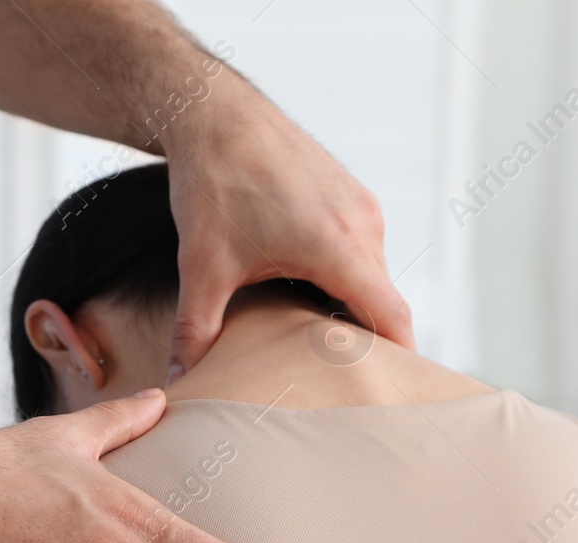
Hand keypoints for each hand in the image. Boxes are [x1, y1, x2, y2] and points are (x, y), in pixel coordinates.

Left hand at [161, 83, 415, 375]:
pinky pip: (362, 249)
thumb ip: (195, 332)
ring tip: (320, 343)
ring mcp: (361, 205)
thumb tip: (178, 385)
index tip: (394, 394)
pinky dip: (345, 276)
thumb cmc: (214, 184)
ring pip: (371, 275)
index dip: (400, 360)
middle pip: (381, 301)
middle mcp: (363, 224)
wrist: (215, 113)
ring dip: (352, 306)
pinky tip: (309, 294)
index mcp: (339, 247)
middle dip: (366, 342)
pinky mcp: (351, 194)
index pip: (392, 317)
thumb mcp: (202, 268)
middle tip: (344, 385)